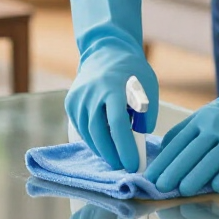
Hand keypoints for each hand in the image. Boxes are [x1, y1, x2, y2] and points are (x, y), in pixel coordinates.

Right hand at [65, 0, 158, 172]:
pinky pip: (81, 128)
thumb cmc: (132, 71)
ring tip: (116, 160)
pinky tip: (104, 146)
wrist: (106, 50)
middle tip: (124, 168)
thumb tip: (140, 142)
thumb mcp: (147, 87)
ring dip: (102, 150)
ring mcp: (78, 98)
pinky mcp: (70, 102)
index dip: (125, 148)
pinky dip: (92, 140)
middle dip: (113, 155)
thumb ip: (145, 113)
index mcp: (113, 87)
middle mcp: (91, 93)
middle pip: (99, 133)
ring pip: (88, 133)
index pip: (117, 124)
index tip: (133, 165)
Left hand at [145, 12, 218, 195]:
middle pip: (192, 151)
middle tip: (161, 188)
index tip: (150, 177)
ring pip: (213, 158)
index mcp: (201, 120)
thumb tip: (163, 150)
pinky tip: (216, 188)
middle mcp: (215, 126)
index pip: (178, 142)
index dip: (164, 161)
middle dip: (175, 170)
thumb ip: (185, 131)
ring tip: (183, 191)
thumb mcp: (205, 115)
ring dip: (197, 176)